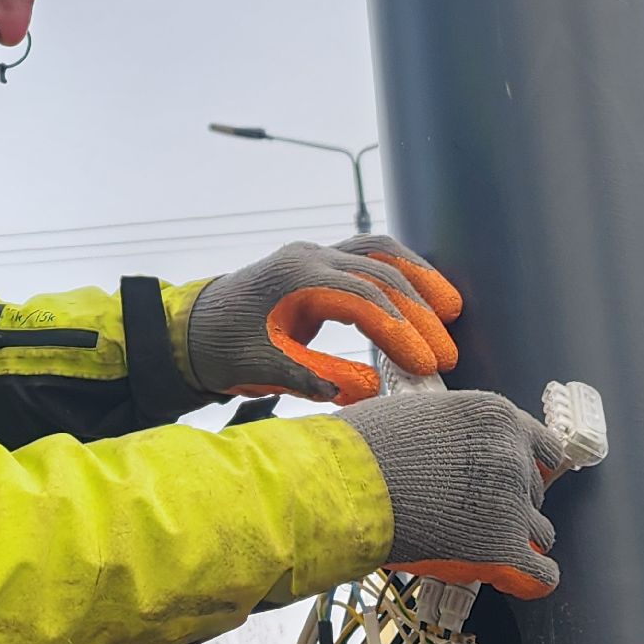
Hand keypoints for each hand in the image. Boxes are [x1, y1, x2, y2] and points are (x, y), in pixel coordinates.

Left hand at [184, 235, 462, 402]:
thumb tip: (374, 391)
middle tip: (447, 354)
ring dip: (418, 278)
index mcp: (294, 279)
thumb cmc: (223, 350)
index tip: (427, 364)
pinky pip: (368, 256)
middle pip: (380, 273)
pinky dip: (400, 272)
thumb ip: (317, 376)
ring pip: (379, 252)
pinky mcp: (318, 262)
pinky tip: (424, 297)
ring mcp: (313, 254)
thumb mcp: (265, 369)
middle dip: (418, 313)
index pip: (363, 299)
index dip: (399, 332)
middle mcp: (308, 256)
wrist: (189, 330)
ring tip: (453, 310)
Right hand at [337, 390, 564, 598]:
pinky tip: (507, 576)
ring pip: (539, 532)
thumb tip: (460, 454)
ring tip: (472, 543)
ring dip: (513, 538)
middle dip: (507, 503)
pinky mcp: (502, 549)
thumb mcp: (420, 416)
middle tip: (466, 513)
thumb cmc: (361, 450)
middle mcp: (511, 455)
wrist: (340, 487)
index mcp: (495, 418)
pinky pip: (540, 575)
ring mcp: (510, 503)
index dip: (522, 468)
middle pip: (534, 491)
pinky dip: (527, 578)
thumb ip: (457, 433)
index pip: (543, 448)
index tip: (506, 482)